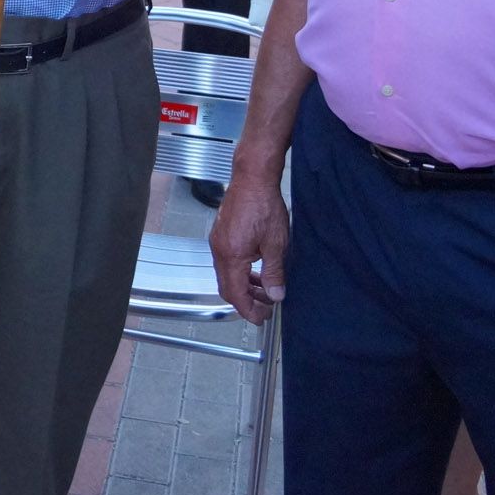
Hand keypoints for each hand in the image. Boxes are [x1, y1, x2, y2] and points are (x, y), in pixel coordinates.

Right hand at [208, 171, 290, 325]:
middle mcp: (219, 250)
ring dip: (244, 286)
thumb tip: (275, 295)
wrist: (252, 177)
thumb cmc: (263, 204)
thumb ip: (274, 272)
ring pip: (226, 275)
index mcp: (232, 255)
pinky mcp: (221, 234)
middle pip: (227, 287)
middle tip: (266, 307)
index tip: (262, 318)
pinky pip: (227, 261)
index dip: (249, 310)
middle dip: (246, 301)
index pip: (236, 294)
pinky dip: (241, 272)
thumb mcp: (276, 243)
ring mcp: (217, 242)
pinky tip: (257, 269)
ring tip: (265, 289)